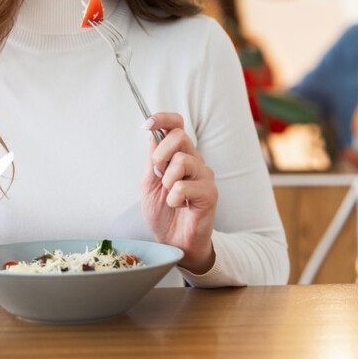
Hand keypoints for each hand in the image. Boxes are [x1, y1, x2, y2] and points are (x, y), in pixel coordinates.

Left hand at [141, 113, 217, 273]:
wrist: (173, 240)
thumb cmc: (163, 211)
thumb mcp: (149, 182)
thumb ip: (152, 160)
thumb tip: (152, 133)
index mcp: (179, 155)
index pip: (177, 125)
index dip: (163, 118)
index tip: (147, 124)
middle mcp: (195, 161)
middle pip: (180, 136)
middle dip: (160, 154)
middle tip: (157, 174)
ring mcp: (204, 176)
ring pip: (182, 161)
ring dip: (167, 180)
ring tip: (169, 194)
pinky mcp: (210, 193)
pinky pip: (184, 186)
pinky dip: (173, 198)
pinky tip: (178, 206)